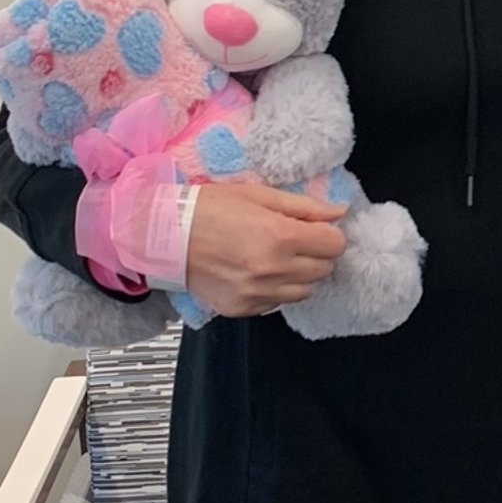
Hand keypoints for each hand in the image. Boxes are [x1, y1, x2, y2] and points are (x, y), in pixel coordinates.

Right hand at [186, 180, 346, 317]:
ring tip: (277, 258)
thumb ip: (303, 206)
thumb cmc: (207, 208)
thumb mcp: (258, 194)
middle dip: (316, 254)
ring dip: (299, 276)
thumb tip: (338, 213)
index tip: (315, 230)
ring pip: (305, 292)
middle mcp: (272, 270)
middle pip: (324, 270)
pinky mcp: (242, 308)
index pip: (334, 245)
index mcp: (280, 236)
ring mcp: (257, 293)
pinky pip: (277, 305)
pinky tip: (257, 273)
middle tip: (294, 241)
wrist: (162, 235)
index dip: (328, 235)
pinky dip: (275, 291)